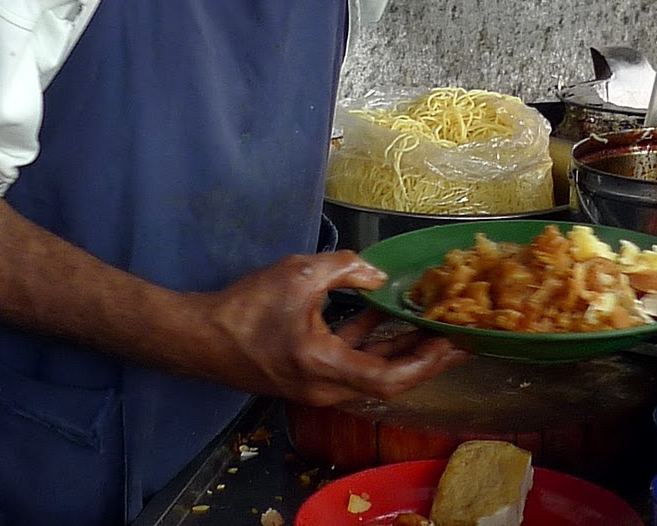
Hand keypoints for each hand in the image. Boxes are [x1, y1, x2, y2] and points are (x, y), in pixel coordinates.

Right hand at [197, 252, 465, 404]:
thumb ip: (345, 269)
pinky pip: (350, 362)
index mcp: (326, 367)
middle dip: (425, 358)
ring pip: (370, 371)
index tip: (453, 343)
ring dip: (400, 349)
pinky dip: (371, 342)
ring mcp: (316, 383)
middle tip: (456, 335)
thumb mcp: (298, 274)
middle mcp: (326, 386)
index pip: (390, 378)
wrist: (199, 337)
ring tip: (432, 323)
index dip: (426, 362)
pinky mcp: (308, 372)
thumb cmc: (246, 309)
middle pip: (388, 380)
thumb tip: (377, 275)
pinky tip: (384, 313)